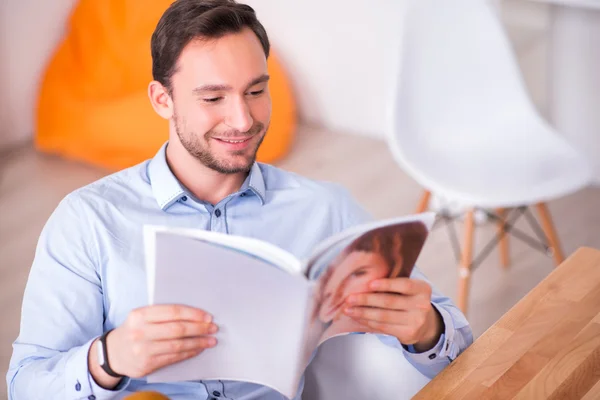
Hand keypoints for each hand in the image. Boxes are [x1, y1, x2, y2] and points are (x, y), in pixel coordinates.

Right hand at [89, 304, 216, 387]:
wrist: (113, 354)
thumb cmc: (135, 330)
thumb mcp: (142, 316)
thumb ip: (163, 314)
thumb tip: (195, 314)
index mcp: (140, 315)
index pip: (172, 312)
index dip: (193, 314)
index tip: (207, 316)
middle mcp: (140, 332)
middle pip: (177, 329)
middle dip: (199, 328)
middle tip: (213, 328)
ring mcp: (143, 350)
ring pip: (177, 345)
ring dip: (198, 343)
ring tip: (210, 340)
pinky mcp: (147, 365)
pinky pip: (173, 358)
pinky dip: (189, 353)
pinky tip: (198, 349)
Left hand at [343, 278, 443, 351]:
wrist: (425, 323)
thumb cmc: (410, 299)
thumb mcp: (409, 289)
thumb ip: (394, 283)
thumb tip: (362, 280)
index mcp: (422, 289)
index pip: (404, 285)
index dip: (386, 284)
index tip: (369, 284)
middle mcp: (422, 305)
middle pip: (389, 302)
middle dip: (366, 300)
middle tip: (350, 298)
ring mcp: (416, 321)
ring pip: (383, 316)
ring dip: (362, 313)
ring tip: (348, 309)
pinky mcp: (408, 334)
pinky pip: (383, 327)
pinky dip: (367, 322)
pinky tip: (357, 317)